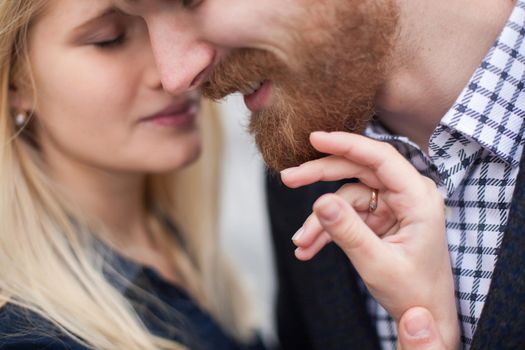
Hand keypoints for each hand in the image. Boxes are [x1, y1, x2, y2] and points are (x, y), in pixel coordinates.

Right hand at [281, 131, 458, 349]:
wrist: (424, 312)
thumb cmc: (413, 292)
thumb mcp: (377, 264)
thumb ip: (348, 232)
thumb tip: (319, 201)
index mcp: (418, 198)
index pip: (380, 157)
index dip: (346, 143)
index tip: (315, 137)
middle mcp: (406, 194)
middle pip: (357, 170)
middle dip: (320, 176)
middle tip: (288, 178)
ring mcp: (391, 205)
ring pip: (345, 196)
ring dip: (320, 219)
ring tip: (301, 243)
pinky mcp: (379, 217)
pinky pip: (346, 214)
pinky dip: (327, 229)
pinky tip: (309, 247)